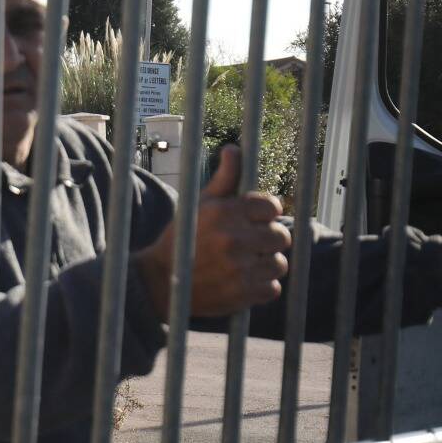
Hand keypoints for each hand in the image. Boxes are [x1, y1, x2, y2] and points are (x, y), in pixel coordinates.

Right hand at [135, 145, 289, 317]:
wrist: (160, 282)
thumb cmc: (184, 238)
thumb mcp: (200, 205)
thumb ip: (224, 178)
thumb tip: (233, 148)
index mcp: (225, 212)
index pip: (271, 206)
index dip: (264, 215)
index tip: (251, 221)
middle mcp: (234, 239)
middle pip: (280, 236)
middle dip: (267, 240)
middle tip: (247, 245)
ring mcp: (239, 268)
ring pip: (278, 263)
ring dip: (265, 265)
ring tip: (242, 265)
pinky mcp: (243, 294)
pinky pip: (272, 287)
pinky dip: (260, 287)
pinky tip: (240, 281)